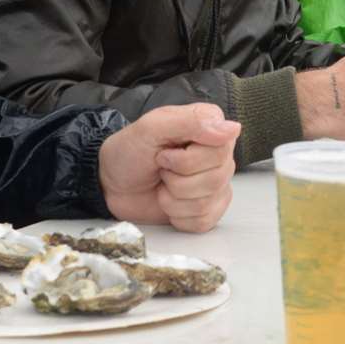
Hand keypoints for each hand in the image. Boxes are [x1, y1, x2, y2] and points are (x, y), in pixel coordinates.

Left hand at [99, 103, 239, 232]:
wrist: (112, 184)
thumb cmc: (129, 152)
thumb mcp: (151, 127)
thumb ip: (191, 122)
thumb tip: (231, 128)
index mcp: (210, 127)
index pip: (221, 148)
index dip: (188, 158)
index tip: (165, 153)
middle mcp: (219, 154)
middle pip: (216, 177)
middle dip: (177, 179)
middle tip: (161, 168)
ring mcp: (216, 183)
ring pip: (208, 201)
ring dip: (173, 197)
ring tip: (162, 183)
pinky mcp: (209, 209)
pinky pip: (203, 221)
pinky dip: (177, 216)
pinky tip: (168, 200)